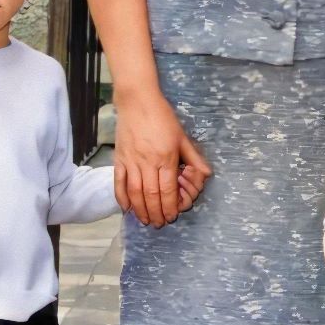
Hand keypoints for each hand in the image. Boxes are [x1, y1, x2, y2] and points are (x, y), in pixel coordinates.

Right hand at [114, 90, 211, 227]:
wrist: (138, 101)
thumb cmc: (163, 117)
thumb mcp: (183, 136)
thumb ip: (194, 157)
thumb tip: (206, 174)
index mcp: (166, 157)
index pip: (167, 190)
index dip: (170, 207)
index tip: (171, 216)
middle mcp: (147, 162)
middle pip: (151, 195)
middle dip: (156, 213)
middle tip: (159, 224)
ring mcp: (131, 161)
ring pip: (135, 192)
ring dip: (140, 210)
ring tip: (145, 221)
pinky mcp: (119, 158)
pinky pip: (119, 182)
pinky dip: (121, 197)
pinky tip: (127, 208)